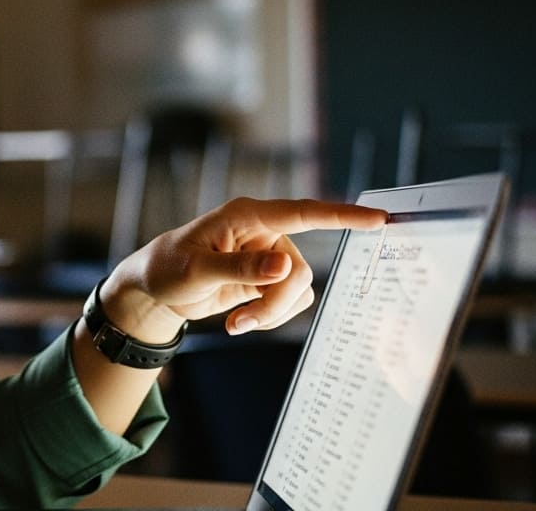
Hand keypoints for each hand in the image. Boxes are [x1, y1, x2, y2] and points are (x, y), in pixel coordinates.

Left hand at [106, 197, 385, 337]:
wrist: (156, 288)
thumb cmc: (168, 268)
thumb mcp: (197, 271)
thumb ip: (241, 269)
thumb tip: (284, 267)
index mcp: (247, 216)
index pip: (302, 213)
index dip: (342, 216)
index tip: (379, 219)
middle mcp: (264, 232)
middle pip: (299, 270)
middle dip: (276, 303)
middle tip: (242, 323)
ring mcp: (269, 256)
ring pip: (298, 290)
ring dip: (271, 313)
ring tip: (236, 323)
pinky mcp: (268, 278)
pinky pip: (290, 301)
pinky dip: (269, 317)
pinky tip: (240, 320)